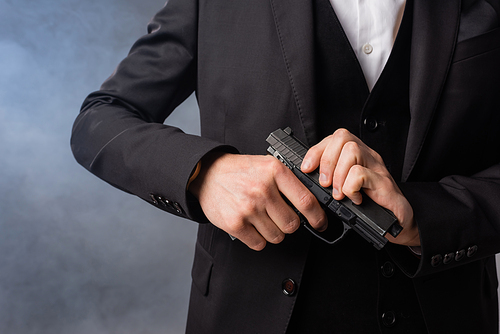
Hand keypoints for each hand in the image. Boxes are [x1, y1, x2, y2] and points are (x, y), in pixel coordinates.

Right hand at [189, 152, 326, 250]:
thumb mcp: (267, 165)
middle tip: (280, 217)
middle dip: (289, 224)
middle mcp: (262, 190)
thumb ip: (289, 180)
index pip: (306, 201)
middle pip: (292, 224)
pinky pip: (259, 244)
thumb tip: (312, 203)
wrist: (207, 174)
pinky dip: (258, 239)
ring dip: (273, 232)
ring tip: (262, 218)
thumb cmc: (240, 171)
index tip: (320, 223)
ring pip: (277, 236)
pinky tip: (252, 226)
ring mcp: (248, 208)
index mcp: (275, 172)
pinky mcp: (235, 223)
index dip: (317, 217)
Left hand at [301, 129, 419, 246]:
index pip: (334, 138)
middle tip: (325, 184)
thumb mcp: (343, 190)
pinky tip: (355, 199)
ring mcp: (377, 168)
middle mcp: (368, 157)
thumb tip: (307, 177)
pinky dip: (351, 188)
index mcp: (356, 156)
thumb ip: (329, 179)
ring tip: (339, 194)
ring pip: (351, 150)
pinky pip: (360, 173)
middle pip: (342, 137)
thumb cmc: (369, 207)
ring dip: (338, 175)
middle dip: (326, 161)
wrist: (398, 223)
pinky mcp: (384, 183)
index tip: (306, 169)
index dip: (316, 151)